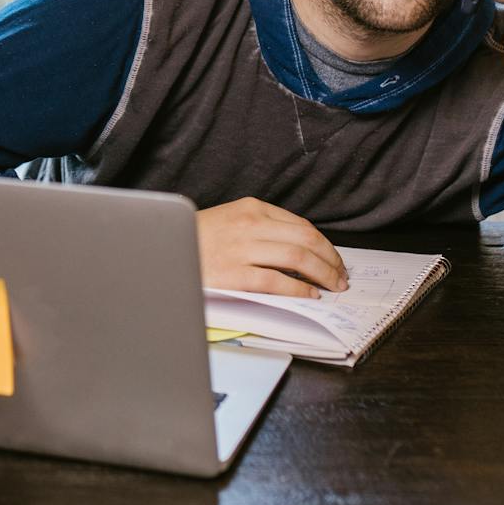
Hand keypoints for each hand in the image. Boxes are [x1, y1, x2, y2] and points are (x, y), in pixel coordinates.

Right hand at [196, 197, 346, 297]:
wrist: (162, 249)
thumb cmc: (196, 240)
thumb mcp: (230, 220)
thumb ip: (262, 228)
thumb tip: (301, 250)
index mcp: (251, 208)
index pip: (302, 226)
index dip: (325, 246)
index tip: (335, 260)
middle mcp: (249, 224)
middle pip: (306, 240)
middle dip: (331, 261)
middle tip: (341, 277)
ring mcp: (241, 249)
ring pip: (297, 258)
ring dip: (322, 275)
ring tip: (332, 287)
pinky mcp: (233, 274)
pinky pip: (276, 281)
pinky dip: (298, 289)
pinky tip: (309, 296)